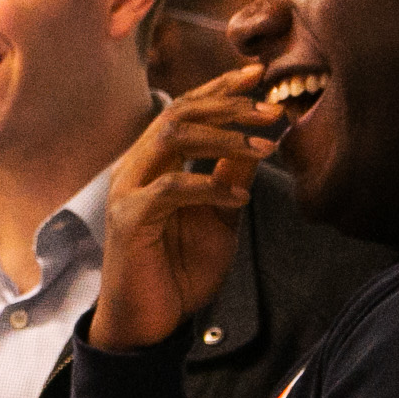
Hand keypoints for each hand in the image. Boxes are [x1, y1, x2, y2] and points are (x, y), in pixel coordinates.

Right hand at [88, 65, 283, 352]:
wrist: (150, 324)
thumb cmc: (179, 272)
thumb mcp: (218, 219)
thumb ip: (230, 179)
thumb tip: (259, 142)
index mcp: (154, 165)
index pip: (184, 110)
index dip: (220, 88)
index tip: (258, 73)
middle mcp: (136, 169)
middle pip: (177, 113)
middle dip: (227, 104)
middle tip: (271, 109)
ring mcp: (128, 192)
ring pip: (171, 138)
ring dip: (222, 137)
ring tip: (263, 147)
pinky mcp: (129, 220)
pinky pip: (171, 189)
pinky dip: (209, 187)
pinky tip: (240, 199)